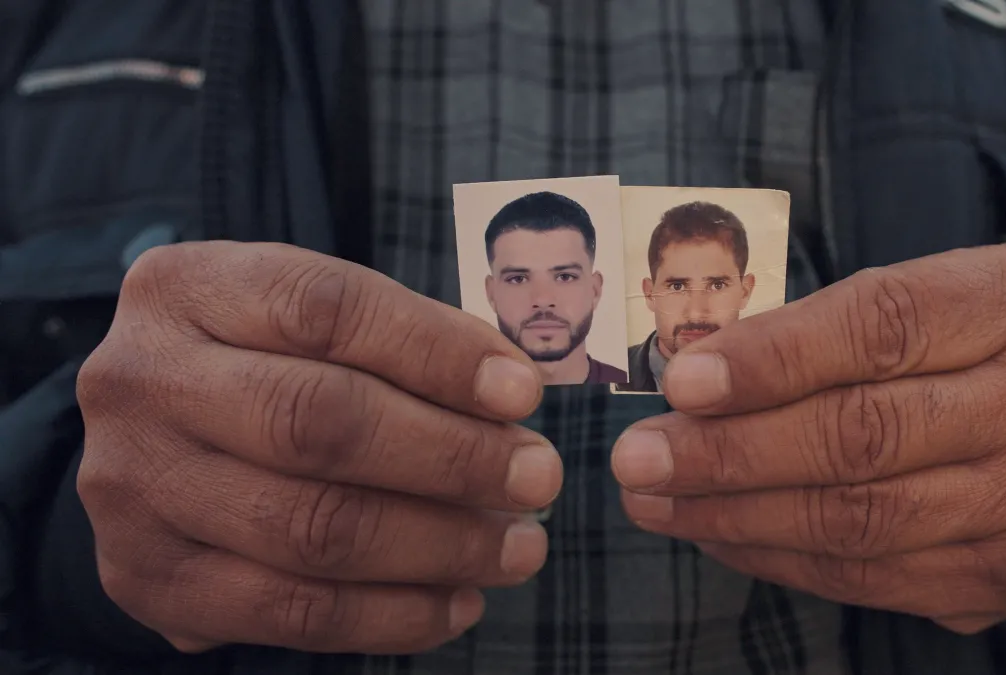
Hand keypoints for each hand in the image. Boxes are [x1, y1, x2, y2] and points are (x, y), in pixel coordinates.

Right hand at [77, 242, 561, 653]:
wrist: (148, 440)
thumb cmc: (263, 364)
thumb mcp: (311, 322)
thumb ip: (404, 342)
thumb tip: (511, 393)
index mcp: (189, 288)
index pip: (326, 308)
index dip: (436, 352)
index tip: (523, 393)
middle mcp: (144, 380)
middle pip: (317, 422)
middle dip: (451, 457)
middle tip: (537, 478)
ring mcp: (132, 486)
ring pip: (310, 528)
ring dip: (439, 546)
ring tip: (516, 549)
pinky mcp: (146, 580)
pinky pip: (289, 613)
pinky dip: (391, 616)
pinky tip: (457, 602)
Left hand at [612, 244, 1005, 633]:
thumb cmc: (950, 338)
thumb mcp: (906, 297)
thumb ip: (811, 332)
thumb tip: (690, 384)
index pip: (883, 325)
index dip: (772, 358)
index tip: (681, 382)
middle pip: (868, 434)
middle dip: (731, 452)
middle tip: (639, 458)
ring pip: (863, 520)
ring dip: (738, 516)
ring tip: (658, 501)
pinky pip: (876, 577)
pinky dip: (782, 559)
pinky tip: (720, 535)